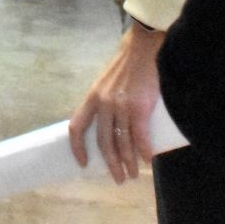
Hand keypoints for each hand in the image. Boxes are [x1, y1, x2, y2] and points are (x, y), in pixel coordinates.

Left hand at [68, 24, 165, 183]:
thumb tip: (111, 125)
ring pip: (122, 143)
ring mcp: (121, 105)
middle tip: (117, 178)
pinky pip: (140, 136)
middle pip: (103, 142)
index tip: (83, 163)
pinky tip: (147, 160)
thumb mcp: (106, 82)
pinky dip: (144, 152)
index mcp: (92, 97)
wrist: (144, 45)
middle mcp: (103, 103)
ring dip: (128, 163)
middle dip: (110, 164)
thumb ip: (105, 101)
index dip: (77, 147)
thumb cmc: (128, 64)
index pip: (77, 126)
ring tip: (133, 174)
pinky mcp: (140, 106)